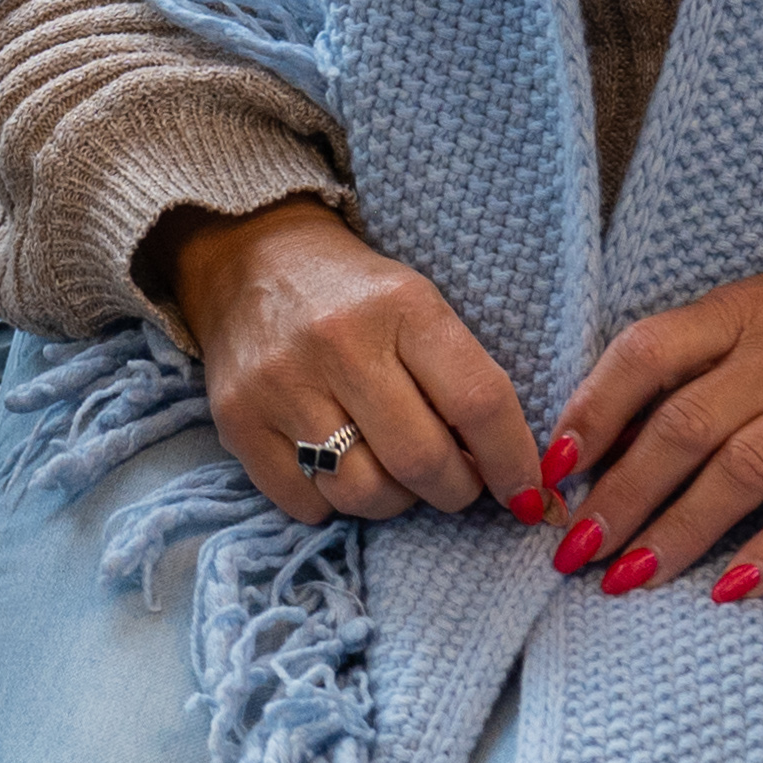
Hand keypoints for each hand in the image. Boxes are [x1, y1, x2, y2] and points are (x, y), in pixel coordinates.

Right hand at [151, 195, 541, 527]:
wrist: (252, 258)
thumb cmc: (356, 294)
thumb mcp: (421, 309)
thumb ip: (465, 385)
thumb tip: (518, 483)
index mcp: (401, 305)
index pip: (478, 402)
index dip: (512, 462)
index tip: (526, 494)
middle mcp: (338, 342)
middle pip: (422, 461)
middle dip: (455, 490)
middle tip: (456, 483)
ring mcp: (280, 383)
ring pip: (364, 494)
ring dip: (394, 500)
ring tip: (391, 469)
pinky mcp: (236, 419)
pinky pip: (305, 504)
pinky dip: (331, 501)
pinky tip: (335, 464)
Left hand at [537, 249, 762, 603]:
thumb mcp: (759, 311)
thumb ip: (692, 361)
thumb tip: (609, 434)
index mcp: (739, 314)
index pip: (648, 353)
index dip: (593, 409)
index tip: (551, 468)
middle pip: (685, 427)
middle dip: (622, 495)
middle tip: (574, 551)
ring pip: (743, 471)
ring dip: (680, 531)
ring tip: (629, 578)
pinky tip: (732, 590)